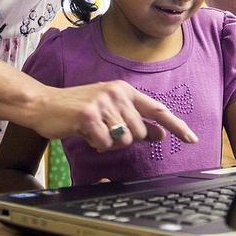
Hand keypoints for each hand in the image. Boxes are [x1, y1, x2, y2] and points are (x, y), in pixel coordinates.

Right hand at [32, 81, 197, 151]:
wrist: (43, 104)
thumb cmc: (77, 111)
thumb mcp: (110, 112)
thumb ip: (135, 122)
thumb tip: (160, 134)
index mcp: (125, 90)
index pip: (157, 109)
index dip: (176, 125)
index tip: (191, 138)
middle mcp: (117, 92)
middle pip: (139, 133)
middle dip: (124, 140)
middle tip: (105, 131)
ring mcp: (103, 102)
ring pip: (123, 140)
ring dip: (108, 143)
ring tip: (94, 131)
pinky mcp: (89, 114)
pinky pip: (104, 143)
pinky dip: (95, 145)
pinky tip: (85, 133)